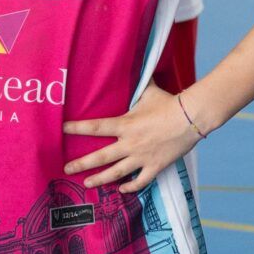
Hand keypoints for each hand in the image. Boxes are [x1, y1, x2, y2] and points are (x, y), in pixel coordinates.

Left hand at [64, 85, 204, 191]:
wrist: (191, 118)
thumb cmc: (169, 103)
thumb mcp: (149, 91)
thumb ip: (137, 84)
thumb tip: (133, 64)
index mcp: (125, 124)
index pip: (96, 127)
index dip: (78, 128)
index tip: (63, 129)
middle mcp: (130, 143)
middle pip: (100, 157)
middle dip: (81, 164)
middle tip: (66, 169)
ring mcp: (142, 157)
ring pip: (116, 173)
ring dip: (100, 179)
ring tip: (87, 184)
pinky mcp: (155, 166)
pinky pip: (140, 181)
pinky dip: (130, 186)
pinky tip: (121, 189)